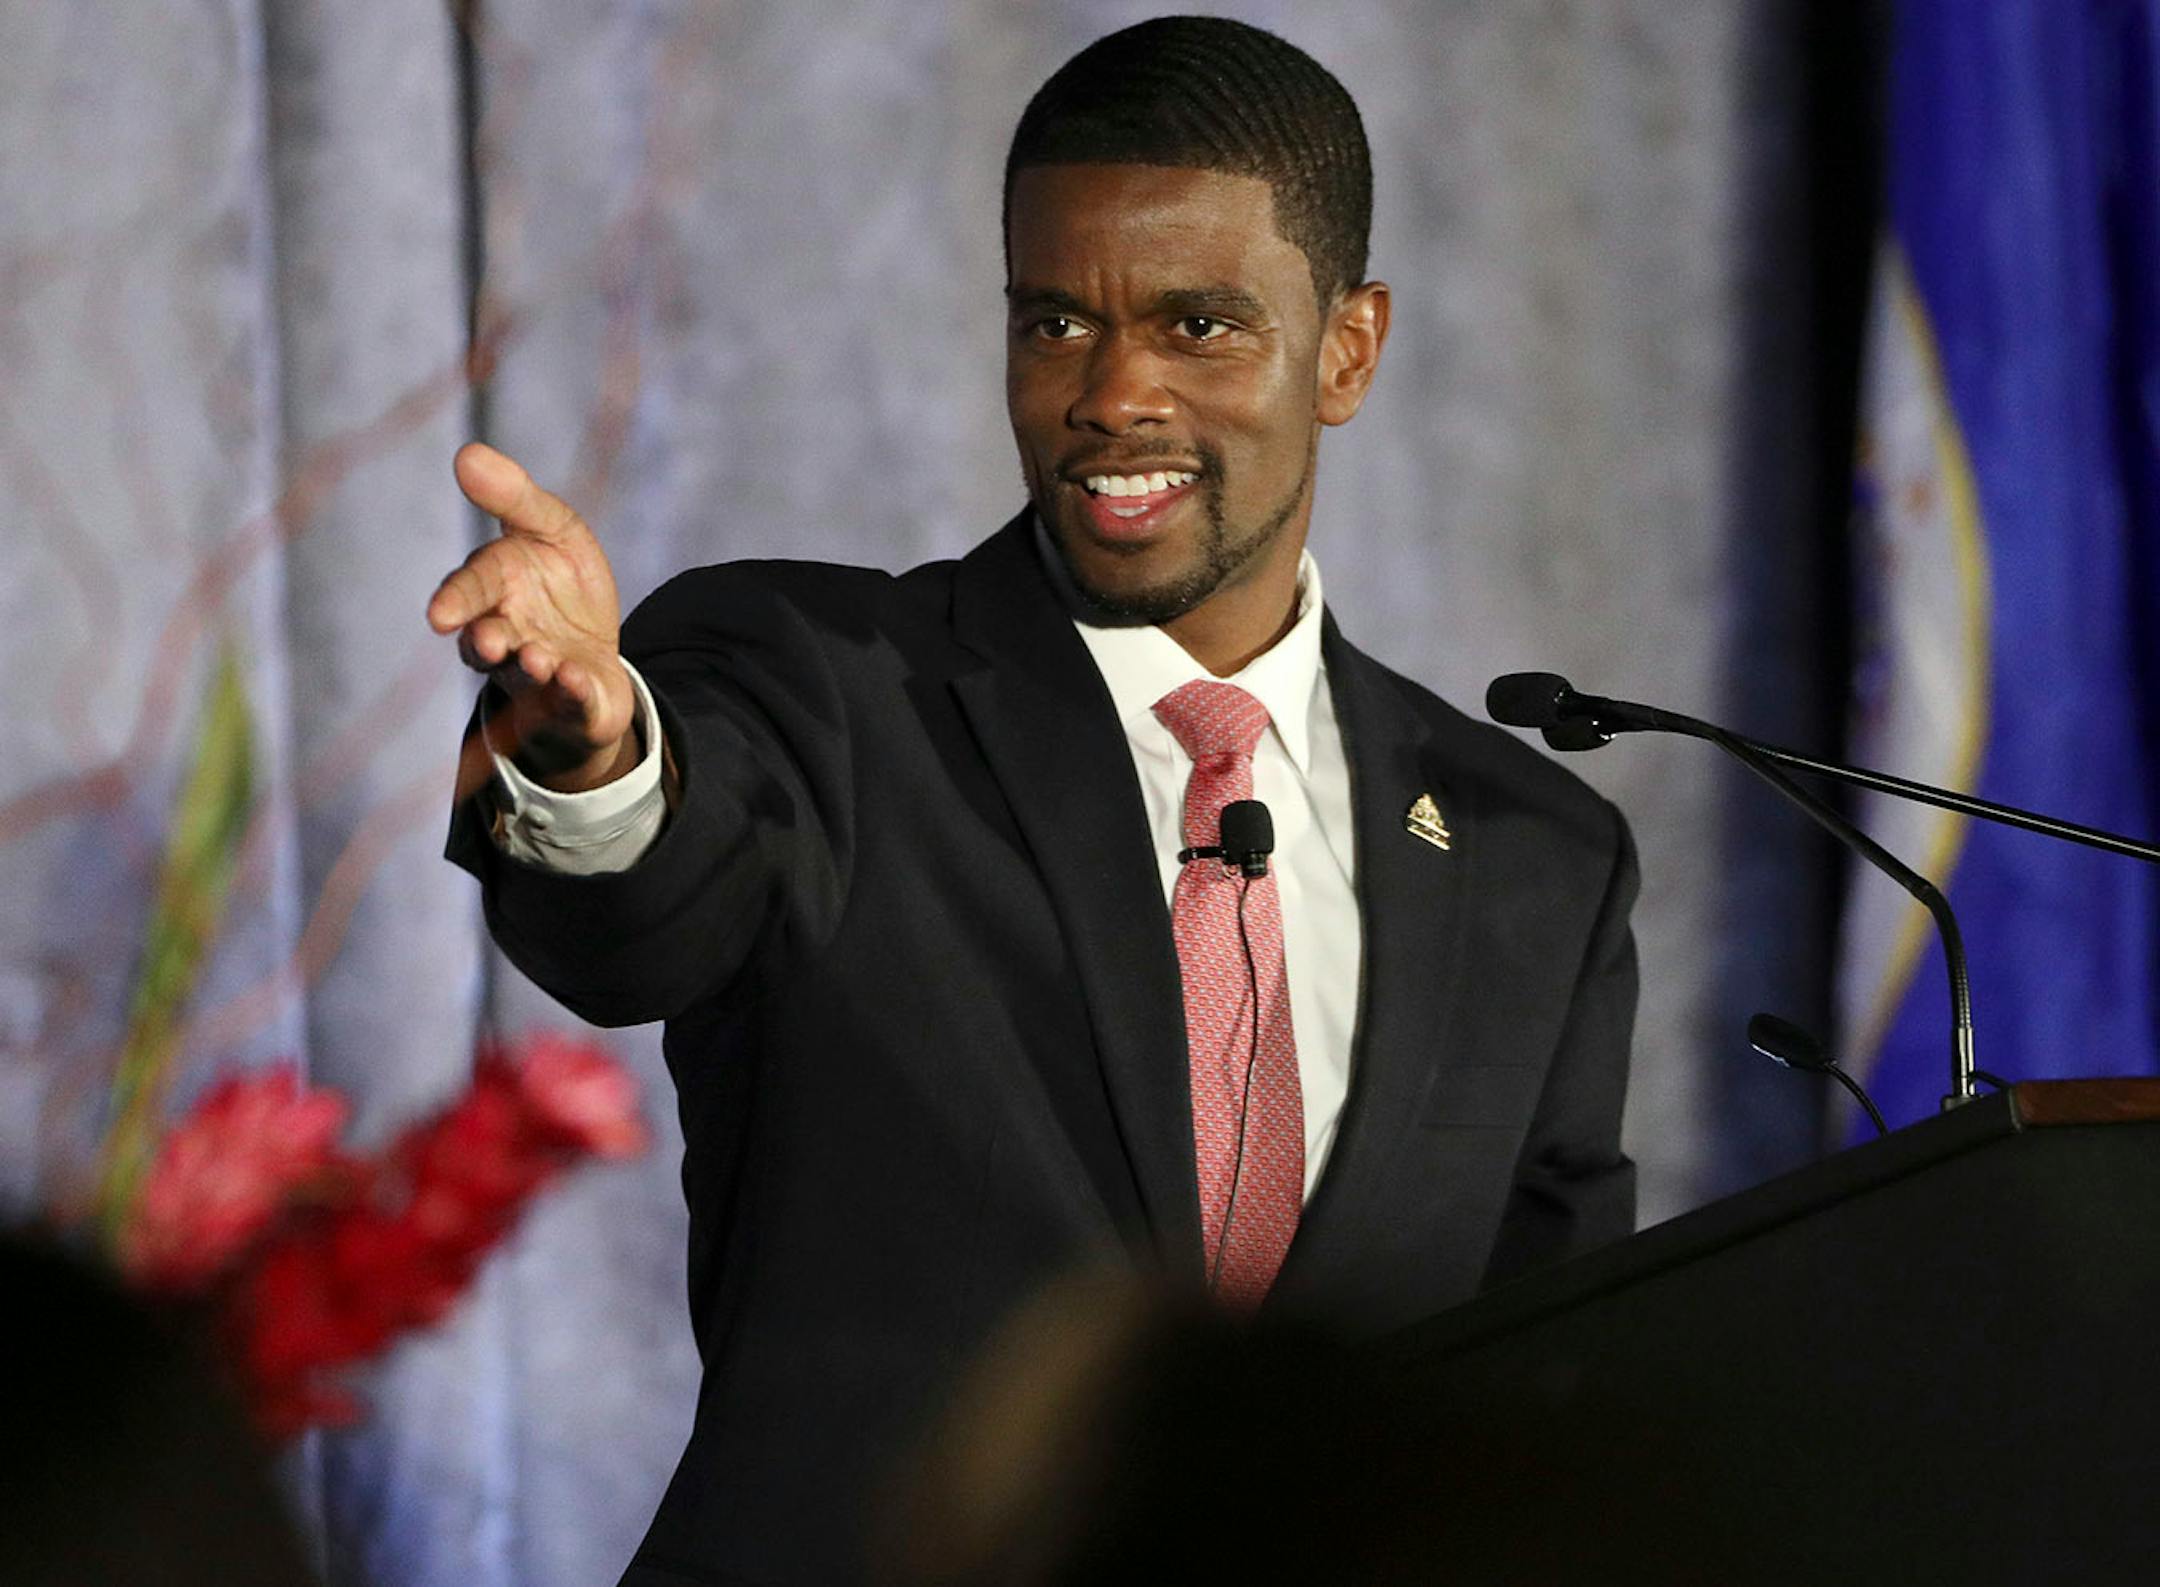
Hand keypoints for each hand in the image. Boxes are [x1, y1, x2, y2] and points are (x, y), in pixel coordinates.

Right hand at [429, 443, 638, 794]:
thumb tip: (465, 453)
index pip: (469, 591)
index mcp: (493, 591)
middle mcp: (505, 637)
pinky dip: (572, 693)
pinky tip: (577, 679)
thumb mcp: (552, 528)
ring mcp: (536, 676)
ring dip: (528, 669)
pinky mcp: (573, 703)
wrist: (597, 650)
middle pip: (485, 644)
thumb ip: (513, 497)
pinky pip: (571, 703)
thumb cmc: (563, 582)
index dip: (456, 601)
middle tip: (486, 640)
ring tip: (538, 660)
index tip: (440, 615)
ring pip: (523, 678)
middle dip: (485, 642)